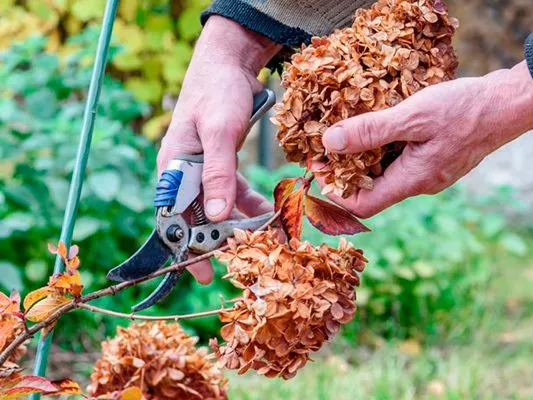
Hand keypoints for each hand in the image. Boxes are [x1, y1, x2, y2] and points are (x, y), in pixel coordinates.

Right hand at [157, 16, 279, 282]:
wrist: (230, 65)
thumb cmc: (216, 93)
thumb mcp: (217, 132)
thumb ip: (218, 173)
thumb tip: (215, 216)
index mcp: (173, 169)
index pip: (175, 219)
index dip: (188, 248)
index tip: (204, 273)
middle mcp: (185, 175)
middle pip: (199, 218)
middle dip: (220, 240)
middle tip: (246, 260)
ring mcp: (204, 171)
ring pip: (220, 209)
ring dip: (240, 224)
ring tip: (264, 240)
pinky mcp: (223, 164)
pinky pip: (235, 193)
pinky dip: (250, 204)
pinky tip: (269, 213)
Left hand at [318, 61, 532, 217]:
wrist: (510, 103)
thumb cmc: (465, 109)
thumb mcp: (413, 116)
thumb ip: (371, 131)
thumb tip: (330, 144)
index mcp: (413, 181)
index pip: (363, 205)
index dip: (335, 192)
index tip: (317, 168)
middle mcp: (420, 183)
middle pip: (373, 188)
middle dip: (346, 170)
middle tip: (327, 143)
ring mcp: (431, 172)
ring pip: (387, 172)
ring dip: (365, 155)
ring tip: (349, 128)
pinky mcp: (437, 159)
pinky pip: (402, 160)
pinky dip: (385, 146)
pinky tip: (379, 124)